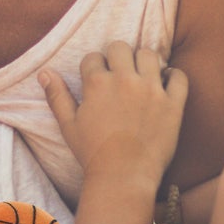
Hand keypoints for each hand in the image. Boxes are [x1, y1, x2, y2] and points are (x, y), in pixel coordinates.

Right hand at [43, 44, 187, 188]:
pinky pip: (179, 76)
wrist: (123, 176)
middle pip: (120, 47)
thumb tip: (45, 72)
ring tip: (142, 74)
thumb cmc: (92, 153)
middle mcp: (125, 80)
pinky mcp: (172, 103)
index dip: (93, 67)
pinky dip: (173, 75)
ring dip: (144, 61)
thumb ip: (57, 96)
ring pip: (149, 54)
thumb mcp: (68, 125)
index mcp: (97, 83)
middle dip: (117, 57)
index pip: (93, 57)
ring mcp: (151, 89)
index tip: (97, 79)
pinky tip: (166, 82)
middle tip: (120, 72)